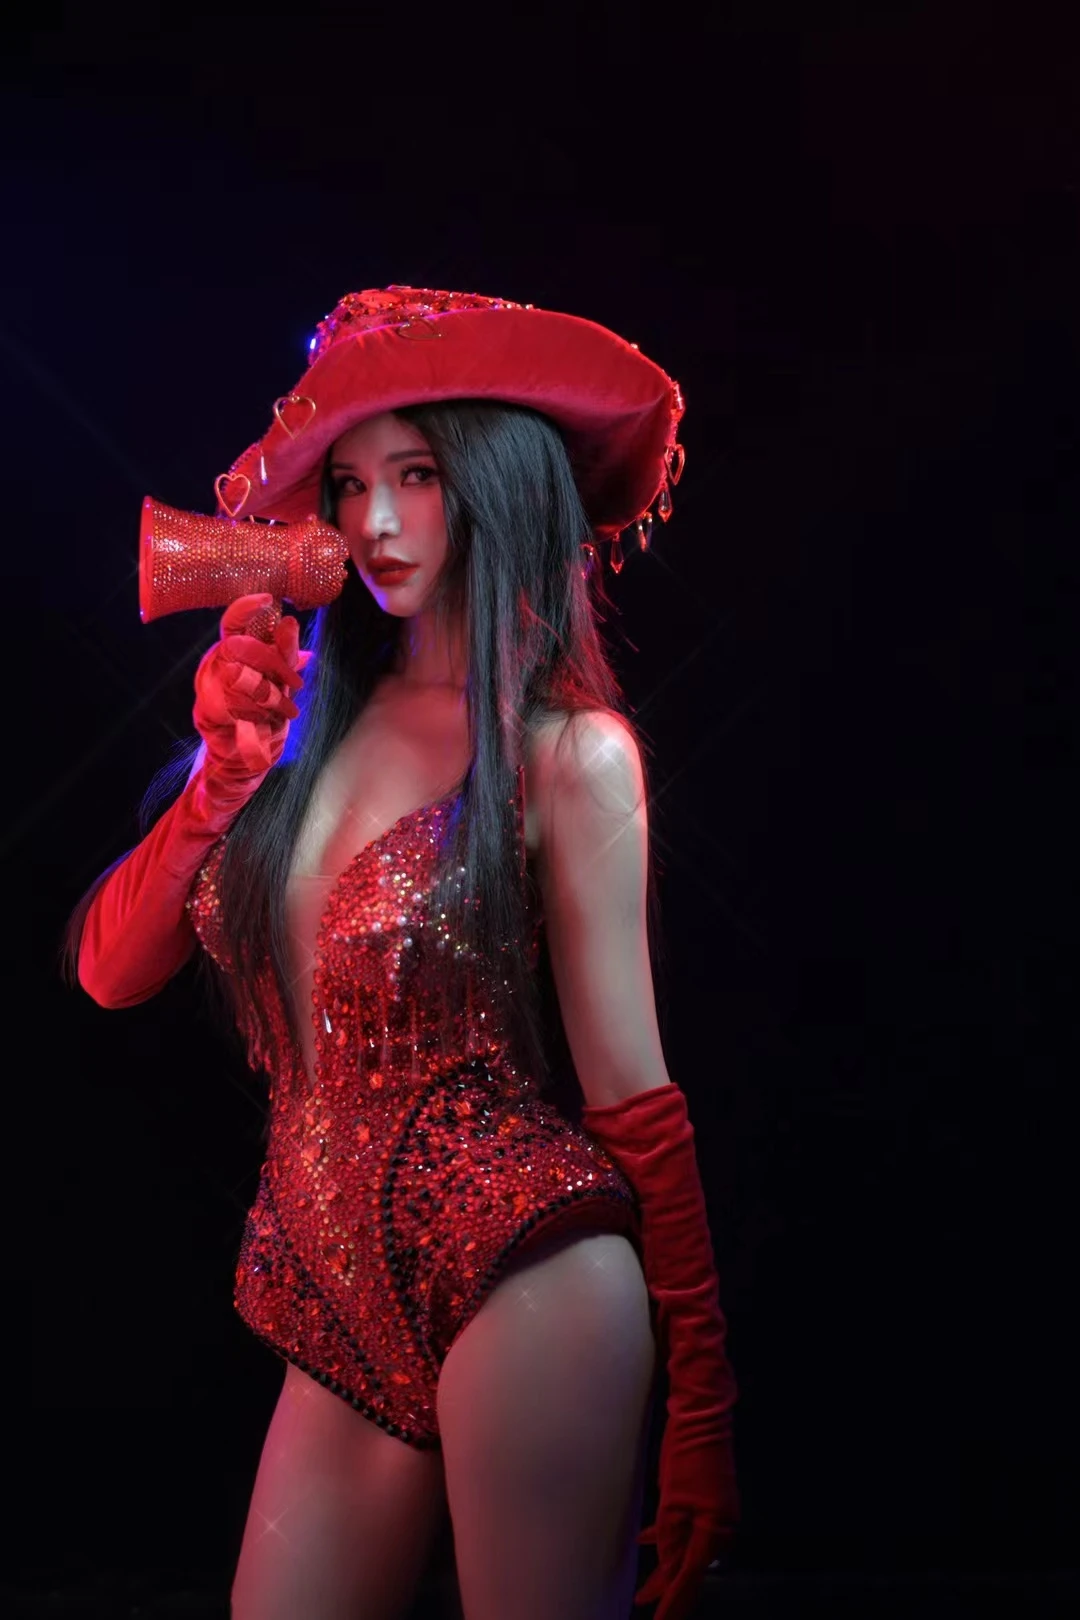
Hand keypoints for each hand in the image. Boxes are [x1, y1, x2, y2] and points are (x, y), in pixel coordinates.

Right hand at [192, 594, 311, 783]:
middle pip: (245, 648)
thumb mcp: (276, 672)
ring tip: (289, 710)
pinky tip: (271, 719)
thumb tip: (290, 623)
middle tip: (297, 683)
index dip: (246, 607)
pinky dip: (262, 714)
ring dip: (273, 697)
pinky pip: (241, 705)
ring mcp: (213, 681)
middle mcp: (220, 658)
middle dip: (276, 664)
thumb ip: (283, 650)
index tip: (267, 599)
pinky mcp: (212, 705)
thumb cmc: (257, 694)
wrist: (235, 735)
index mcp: (234, 643)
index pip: (233, 619)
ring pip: (246, 679)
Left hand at [633, 1417, 737, 1617]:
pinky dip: (667, 1537)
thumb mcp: (672, 1501)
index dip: (673, 1601)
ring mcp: (715, 1512)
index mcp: (714, 1530)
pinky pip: (686, 1527)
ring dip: (666, 1563)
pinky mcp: (706, 1499)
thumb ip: (670, 1537)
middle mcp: (720, 1527)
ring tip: (645, 1588)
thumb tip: (669, 1566)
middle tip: (643, 1603)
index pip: (690, 1576)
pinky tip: (647, 1541)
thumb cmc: (686, 1456)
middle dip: (667, 1587)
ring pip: (686, 1547)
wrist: (702, 1416)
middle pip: (689, 1565)